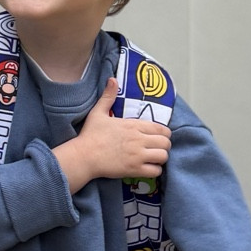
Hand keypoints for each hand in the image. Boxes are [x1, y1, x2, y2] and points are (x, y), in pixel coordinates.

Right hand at [54, 79, 170, 193]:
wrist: (84, 156)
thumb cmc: (90, 135)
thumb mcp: (98, 112)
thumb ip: (108, 96)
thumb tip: (112, 79)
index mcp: (133, 125)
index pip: (162, 128)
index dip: (163, 133)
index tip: (157, 137)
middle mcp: (139, 139)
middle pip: (166, 143)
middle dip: (164, 146)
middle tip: (156, 149)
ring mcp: (137, 155)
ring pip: (164, 156)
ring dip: (161, 158)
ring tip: (153, 159)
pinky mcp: (134, 169)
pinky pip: (155, 171)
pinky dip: (155, 170)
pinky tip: (147, 168)